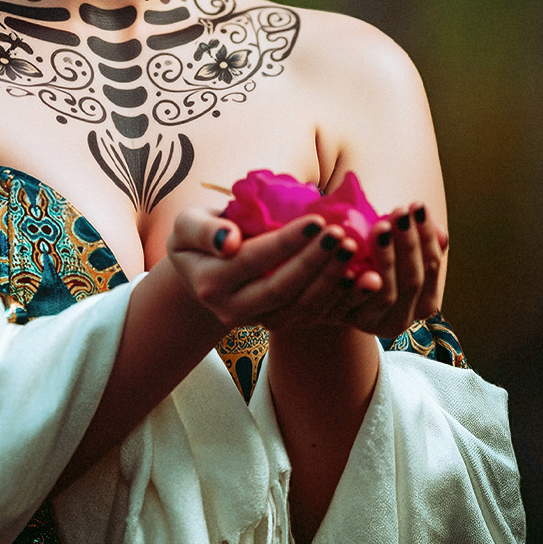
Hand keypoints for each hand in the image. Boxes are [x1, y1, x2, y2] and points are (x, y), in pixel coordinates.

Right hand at [164, 205, 344, 328]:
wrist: (201, 271)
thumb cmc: (200, 236)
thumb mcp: (188, 225)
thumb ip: (204, 231)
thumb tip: (228, 240)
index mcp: (209, 281)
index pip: (253, 259)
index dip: (287, 241)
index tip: (317, 219)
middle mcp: (231, 309)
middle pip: (281, 288)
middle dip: (315, 261)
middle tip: (342, 234)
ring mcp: (255, 321)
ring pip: (300, 306)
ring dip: (330, 279)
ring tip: (352, 248)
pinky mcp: (275, 324)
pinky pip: (309, 313)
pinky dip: (334, 293)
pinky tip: (354, 271)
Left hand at [337, 203, 447, 339]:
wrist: (333, 294)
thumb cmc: (372, 264)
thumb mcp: (397, 254)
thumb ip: (419, 245)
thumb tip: (441, 231)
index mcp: (424, 302)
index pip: (431, 266)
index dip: (426, 237)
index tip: (418, 206)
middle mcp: (404, 319)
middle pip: (412, 281)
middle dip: (407, 244)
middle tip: (400, 211)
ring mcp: (375, 323)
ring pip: (386, 294)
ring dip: (385, 259)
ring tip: (380, 227)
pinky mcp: (346, 321)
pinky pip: (351, 301)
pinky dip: (353, 280)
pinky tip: (350, 254)